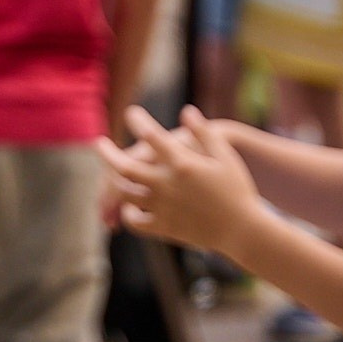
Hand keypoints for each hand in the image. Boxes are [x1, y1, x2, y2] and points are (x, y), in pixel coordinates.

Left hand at [96, 105, 264, 254]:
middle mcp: (166, 183)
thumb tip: (186, 111)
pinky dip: (129, 213)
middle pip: (124, 166)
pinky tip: (130, 206)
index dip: (138, 121)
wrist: (244, 230)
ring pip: (126, 193)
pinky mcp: (164, 227)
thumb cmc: (238, 189)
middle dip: (107, 153)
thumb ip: (204, 133)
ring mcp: (162, 207)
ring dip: (115, 183)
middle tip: (98, 143)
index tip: (131, 113)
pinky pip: (136, 221)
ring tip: (111, 174)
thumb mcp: (225, 157)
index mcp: (181, 163)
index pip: (151, 136)